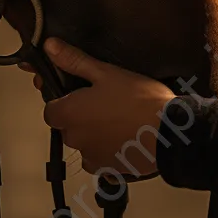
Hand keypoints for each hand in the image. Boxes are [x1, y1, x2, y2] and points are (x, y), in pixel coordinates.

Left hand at [38, 38, 174, 178]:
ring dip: (95, 133)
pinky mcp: (108, 171)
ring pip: (85, 143)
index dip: (63, 99)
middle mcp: (74, 140)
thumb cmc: (138, 99)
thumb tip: (50, 46)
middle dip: (80, 116)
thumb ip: (75, 61)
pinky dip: (108, 149)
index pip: (50, 109)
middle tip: (106, 100)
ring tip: (120, 118)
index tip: (81, 91)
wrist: (168, 133)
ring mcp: (91, 158)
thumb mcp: (107, 72)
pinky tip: (126, 136)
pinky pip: (101, 158)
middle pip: (67, 127)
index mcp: (70, 114)